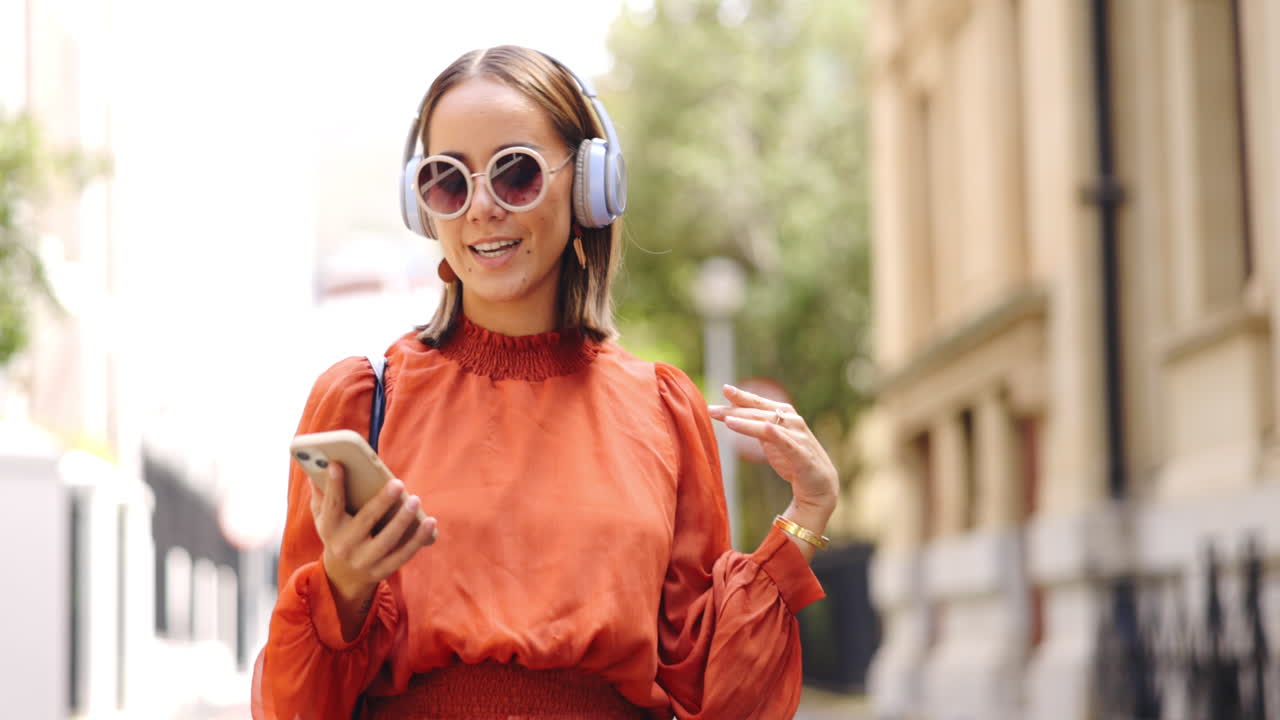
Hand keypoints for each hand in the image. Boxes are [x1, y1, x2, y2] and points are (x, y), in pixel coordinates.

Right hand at [309, 462, 436, 638]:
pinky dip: (418, 539)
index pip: (332, 505)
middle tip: (398, 483)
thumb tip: (319, 462)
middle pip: (365, 521)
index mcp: (329, 528)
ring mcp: (364, 560)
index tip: (337, 464)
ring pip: (387, 540)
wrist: (343, 575)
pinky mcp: (383, 570)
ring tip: (416, 500)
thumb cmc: (337, 532)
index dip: (334, 485)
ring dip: (403, 520)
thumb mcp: (323, 517)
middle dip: (382, 502)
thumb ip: (322, 493)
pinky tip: (430, 522)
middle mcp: (345, 546)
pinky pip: (403, 555)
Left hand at [708, 384, 838, 514]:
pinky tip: (765, 427)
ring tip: (728, 420)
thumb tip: (732, 414)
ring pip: (769, 426)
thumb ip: (756, 426)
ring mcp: (798, 437)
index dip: (742, 396)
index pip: (759, 403)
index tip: (724, 388)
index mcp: (785, 415)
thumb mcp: (771, 440)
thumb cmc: (794, 460)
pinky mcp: (802, 455)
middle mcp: (792, 422)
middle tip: (711, 409)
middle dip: (735, 410)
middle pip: (759, 413)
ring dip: (748, 422)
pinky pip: (786, 443)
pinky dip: (776, 434)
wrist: (820, 485)